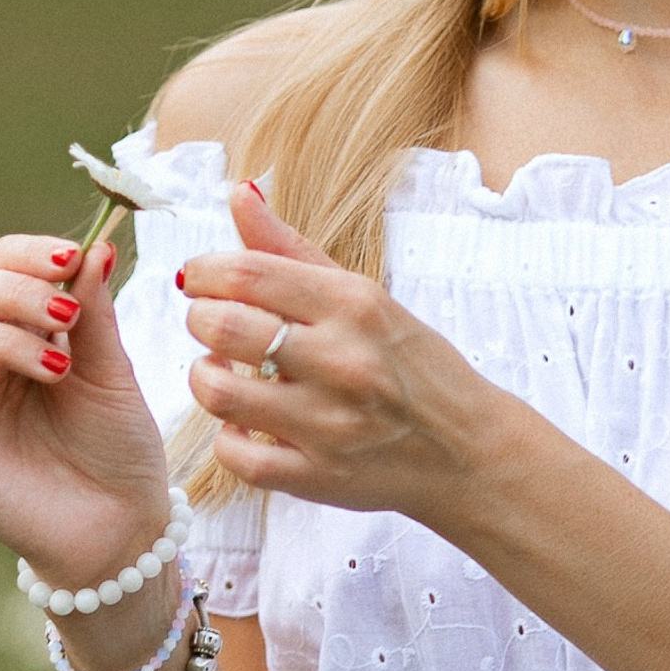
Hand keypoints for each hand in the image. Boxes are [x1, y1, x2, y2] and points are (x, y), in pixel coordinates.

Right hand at [0, 231, 168, 581]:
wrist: (120, 528)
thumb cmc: (118, 450)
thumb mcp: (113, 374)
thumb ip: (95, 315)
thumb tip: (96, 245)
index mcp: (28, 330)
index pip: (2, 265)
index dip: (28, 254)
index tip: (70, 258)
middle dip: (18, 292)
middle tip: (65, 319)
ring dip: (3, 336)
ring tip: (55, 369)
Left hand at [178, 181, 515, 525]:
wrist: (469, 452)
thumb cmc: (413, 369)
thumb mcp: (366, 298)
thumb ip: (293, 251)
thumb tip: (240, 194)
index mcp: (353, 305)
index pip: (248, 272)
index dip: (205, 272)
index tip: (199, 280)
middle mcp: (342, 361)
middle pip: (222, 326)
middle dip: (201, 320)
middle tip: (213, 326)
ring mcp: (329, 424)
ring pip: (219, 392)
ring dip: (205, 378)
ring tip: (221, 373)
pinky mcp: (317, 476)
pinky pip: (236, 456)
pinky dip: (228, 438)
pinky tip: (246, 424)